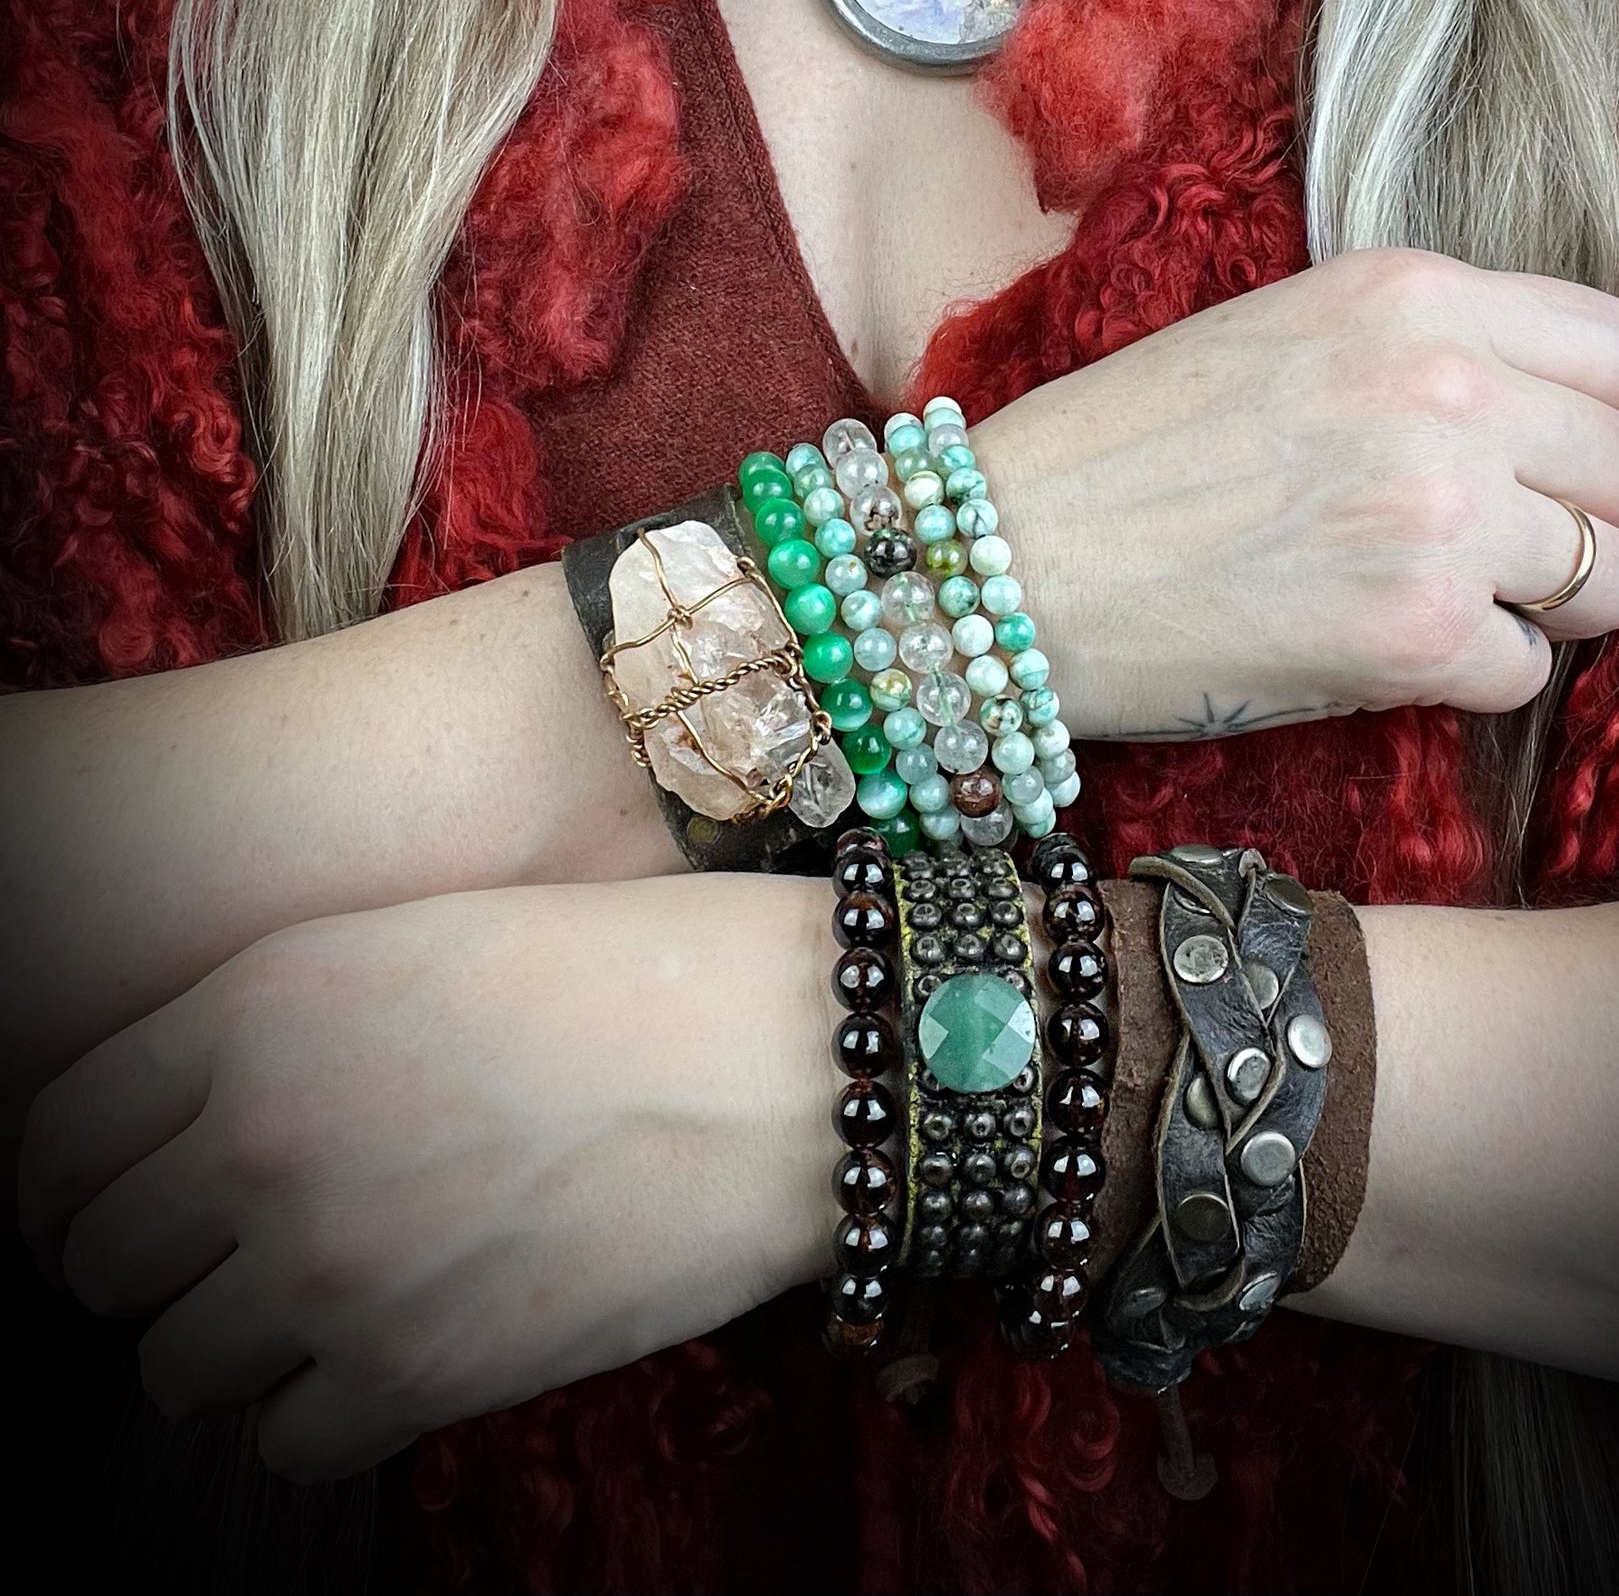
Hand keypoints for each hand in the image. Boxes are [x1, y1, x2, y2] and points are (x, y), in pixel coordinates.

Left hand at [18, 875, 832, 1480]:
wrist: (782, 1058)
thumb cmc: (629, 970)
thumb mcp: (421, 941)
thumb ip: (278, 1027)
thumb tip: (192, 1132)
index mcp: (257, 1004)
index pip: (55, 1135)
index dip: (63, 1188)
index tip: (102, 1210)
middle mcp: (264, 1137)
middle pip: (98, 1263)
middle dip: (151, 1267)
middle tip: (225, 1258)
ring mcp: (332, 1269)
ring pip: (176, 1368)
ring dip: (236, 1345)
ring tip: (331, 1301)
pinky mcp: (415, 1379)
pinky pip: (285, 1442)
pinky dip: (325, 1411)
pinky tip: (398, 1347)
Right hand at [974, 247, 1618, 735]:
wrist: (1003, 562)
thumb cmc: (1120, 450)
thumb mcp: (1282, 330)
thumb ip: (1419, 347)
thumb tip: (1546, 408)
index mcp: (1411, 295)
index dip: (1582, 413)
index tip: (1530, 451)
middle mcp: (1447, 389)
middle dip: (1575, 517)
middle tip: (1485, 544)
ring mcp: (1442, 514)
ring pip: (1617, 581)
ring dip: (1542, 607)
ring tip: (1443, 603)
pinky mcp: (1418, 635)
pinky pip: (1530, 674)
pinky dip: (1469, 679)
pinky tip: (1382, 654)